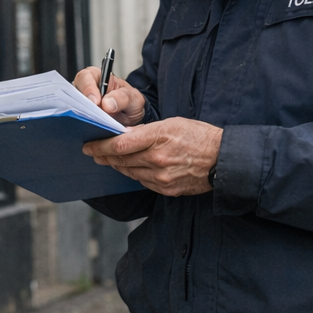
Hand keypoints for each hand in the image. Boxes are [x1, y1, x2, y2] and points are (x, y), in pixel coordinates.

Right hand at [72, 65, 146, 126]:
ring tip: (91, 126)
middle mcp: (85, 89)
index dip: (88, 88)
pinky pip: (76, 122)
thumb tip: (107, 103)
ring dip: (80, 118)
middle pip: (74, 93)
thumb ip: (123, 97)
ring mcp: (81, 105)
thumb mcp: (133, 98)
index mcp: (97, 77)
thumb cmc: (130, 103)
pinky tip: (89, 132)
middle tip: (92, 116)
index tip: (95, 102)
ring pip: (73, 109)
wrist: (131, 121)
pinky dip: (81, 127)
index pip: (86, 77)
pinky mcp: (80, 119)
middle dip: (81, 105)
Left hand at [82, 118, 222, 195]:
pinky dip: (133, 174)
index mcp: (158, 137)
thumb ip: (146, 131)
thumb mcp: (172, 124)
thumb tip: (125, 134)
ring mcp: (162, 176)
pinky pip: (142, 181)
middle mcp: (157, 159)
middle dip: (103, 155)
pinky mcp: (167, 189)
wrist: (223, 160)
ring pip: (129, 171)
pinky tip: (128, 168)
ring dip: (115, 165)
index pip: (120, 144)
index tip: (89, 145)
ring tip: (106, 159)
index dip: (100, 146)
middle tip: (91, 152)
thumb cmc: (200, 137)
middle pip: (120, 160)